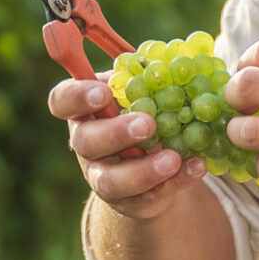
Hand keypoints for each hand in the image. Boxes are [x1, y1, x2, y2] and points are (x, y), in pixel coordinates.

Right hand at [48, 75, 206, 218]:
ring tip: (173, 158)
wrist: (152, 160)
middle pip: (85, 141)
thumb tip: (167, 58)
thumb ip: (144, 76)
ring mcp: (101, 175)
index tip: (103, 93)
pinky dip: (175, 182)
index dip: (76, 97)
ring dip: (143, 169)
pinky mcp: (126, 201)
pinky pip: (146, 197)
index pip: (62, 100)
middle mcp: (86, 143)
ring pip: (110, 180)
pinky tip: (196, 166)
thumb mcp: (141, 90)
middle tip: (147, 125)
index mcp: (85, 110)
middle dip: (115, 133)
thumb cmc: (143, 110)